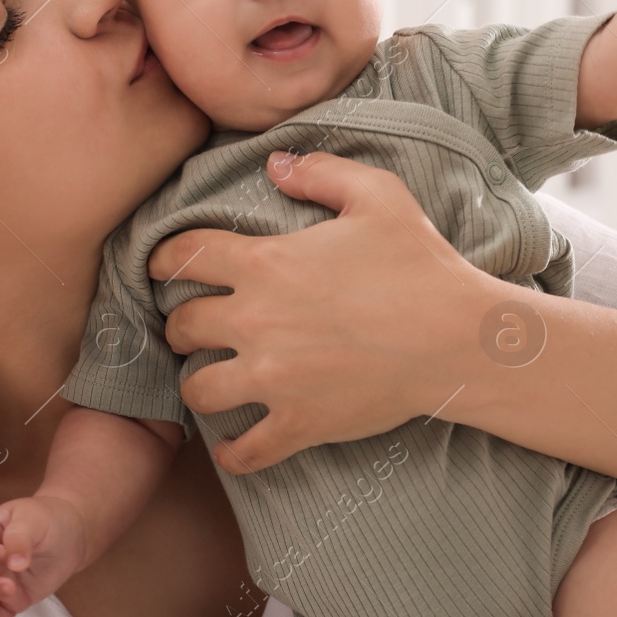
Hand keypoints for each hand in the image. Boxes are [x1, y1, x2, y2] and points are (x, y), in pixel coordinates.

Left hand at [149, 151, 498, 474]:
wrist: (456, 338)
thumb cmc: (418, 264)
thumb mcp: (376, 196)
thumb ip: (320, 172)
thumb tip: (275, 163)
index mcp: (264, 263)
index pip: (183, 257)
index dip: (163, 260)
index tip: (161, 268)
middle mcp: (255, 322)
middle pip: (181, 326)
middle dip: (181, 324)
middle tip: (193, 326)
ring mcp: (273, 379)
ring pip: (198, 390)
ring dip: (199, 382)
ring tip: (211, 379)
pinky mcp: (298, 423)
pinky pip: (244, 452)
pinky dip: (232, 452)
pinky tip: (233, 445)